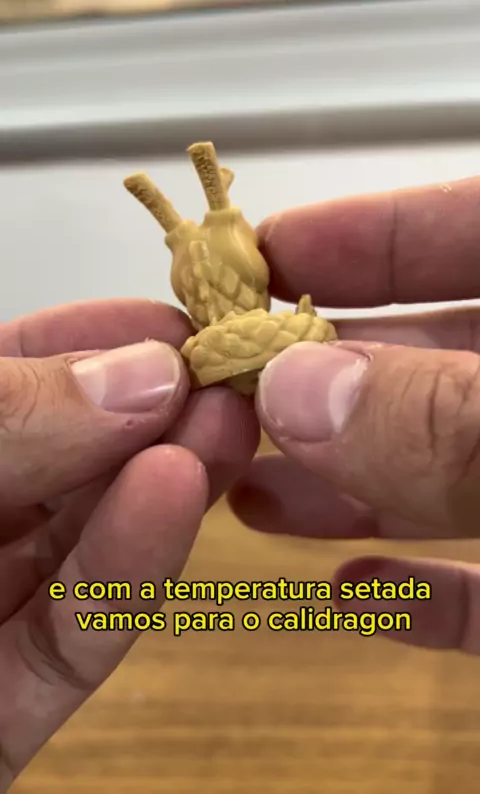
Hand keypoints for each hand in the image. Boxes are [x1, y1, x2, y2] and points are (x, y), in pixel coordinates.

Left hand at [0, 298, 257, 788]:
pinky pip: (71, 641)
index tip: (179, 326)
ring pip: (87, 543)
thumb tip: (138, 374)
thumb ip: (4, 418)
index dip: (98, 343)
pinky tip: (176, 503)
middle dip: (154, 412)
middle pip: (75, 461)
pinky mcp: (3, 712)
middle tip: (236, 376)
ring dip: (164, 482)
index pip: (19, 379)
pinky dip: (127, 576)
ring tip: (231, 425)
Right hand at [229, 175, 479, 655]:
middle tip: (230, 384)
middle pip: (441, 363)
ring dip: (355, 485)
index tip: (269, 253)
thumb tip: (297, 388)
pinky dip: (432, 596)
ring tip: (252, 487)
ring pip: (453, 474)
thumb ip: (448, 420)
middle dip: (331, 374)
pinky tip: (362, 597)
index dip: (374, 231)